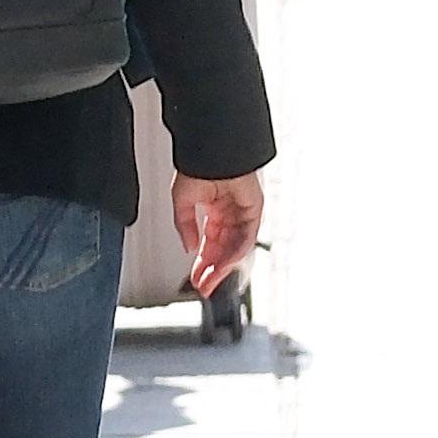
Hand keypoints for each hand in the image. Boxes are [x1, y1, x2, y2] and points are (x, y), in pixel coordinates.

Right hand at [174, 170, 268, 292]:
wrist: (211, 152)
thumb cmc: (198, 166)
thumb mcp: (182, 202)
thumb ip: (185, 226)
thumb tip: (188, 247)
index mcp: (214, 210)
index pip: (210, 243)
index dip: (202, 262)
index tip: (196, 279)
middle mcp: (229, 213)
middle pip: (223, 249)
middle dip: (213, 269)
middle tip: (205, 286)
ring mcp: (242, 212)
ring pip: (235, 246)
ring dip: (223, 265)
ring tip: (212, 279)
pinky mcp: (254, 208)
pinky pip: (247, 235)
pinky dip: (236, 251)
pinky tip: (225, 263)